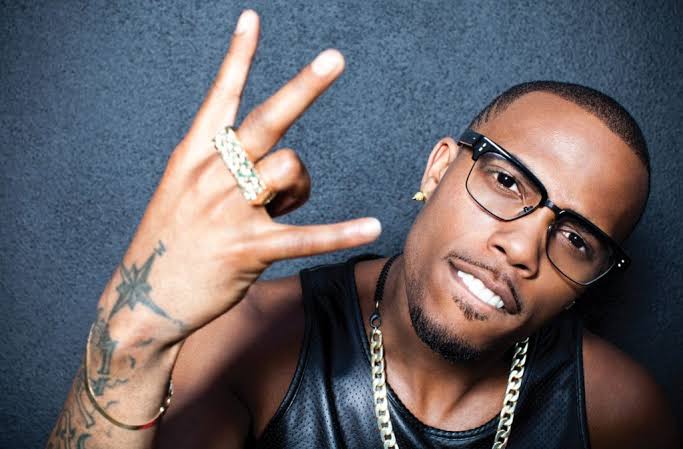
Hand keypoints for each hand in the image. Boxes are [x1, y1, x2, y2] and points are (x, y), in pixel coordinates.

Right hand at [100, 9, 381, 346]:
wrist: (144, 300)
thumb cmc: (172, 242)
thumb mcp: (184, 194)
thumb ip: (230, 170)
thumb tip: (286, 167)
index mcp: (192, 157)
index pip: (219, 97)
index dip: (237, 58)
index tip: (252, 19)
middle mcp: (210, 176)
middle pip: (266, 122)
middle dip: (303, 88)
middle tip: (335, 58)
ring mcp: (228, 212)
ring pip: (290, 170)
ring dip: (299, 186)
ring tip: (282, 206)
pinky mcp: (247, 250)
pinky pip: (305, 235)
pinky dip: (340, 233)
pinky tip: (371, 226)